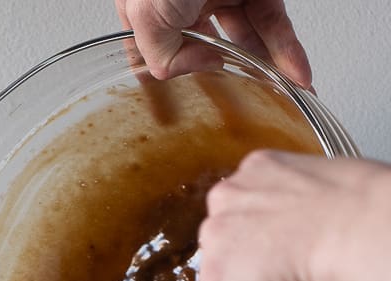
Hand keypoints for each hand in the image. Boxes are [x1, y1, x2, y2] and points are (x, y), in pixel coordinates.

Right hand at [116, 1, 311, 87]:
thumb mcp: (145, 19)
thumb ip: (163, 56)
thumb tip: (199, 68)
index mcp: (150, 9)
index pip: (161, 52)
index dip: (175, 79)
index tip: (191, 109)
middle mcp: (185, 1)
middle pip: (211, 49)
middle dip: (233, 78)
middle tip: (249, 106)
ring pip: (247, 38)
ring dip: (268, 69)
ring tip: (283, 95)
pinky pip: (272, 22)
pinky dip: (286, 49)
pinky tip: (295, 73)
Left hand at [196, 151, 390, 280]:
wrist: (370, 234)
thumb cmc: (373, 220)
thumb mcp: (329, 211)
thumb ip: (302, 231)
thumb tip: (305, 262)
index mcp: (254, 177)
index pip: (245, 239)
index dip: (274, 276)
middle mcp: (226, 207)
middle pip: (231, 276)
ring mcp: (216, 250)